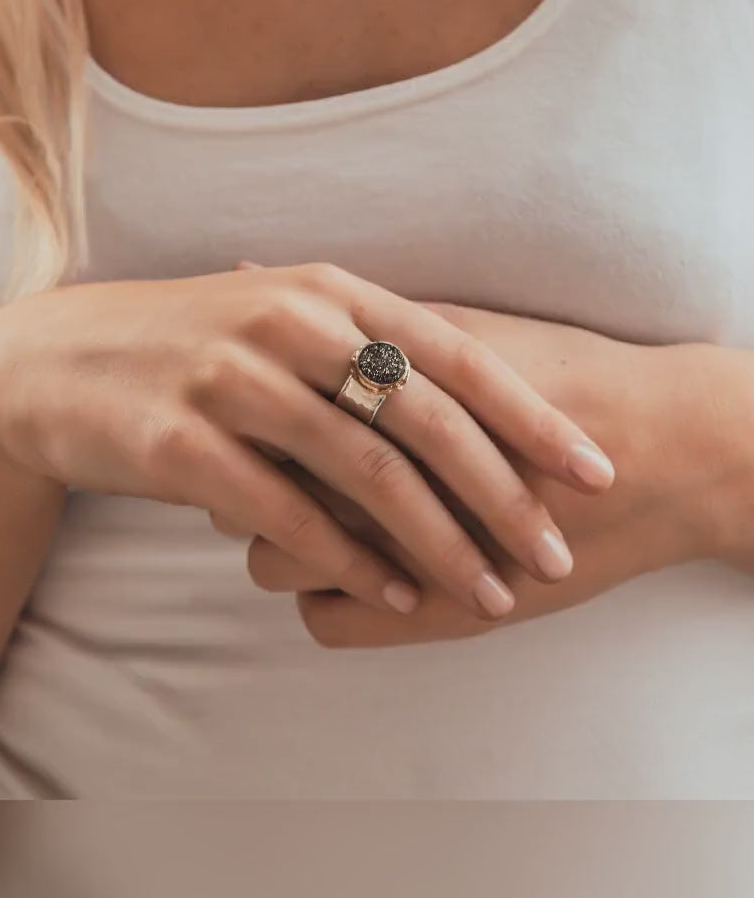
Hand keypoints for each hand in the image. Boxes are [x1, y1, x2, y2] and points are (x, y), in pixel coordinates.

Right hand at [0, 267, 612, 619]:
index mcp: (329, 291)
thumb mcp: (285, 320)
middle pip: (424, 416)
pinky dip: (349, 560)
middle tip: (555, 553)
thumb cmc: (195, 343)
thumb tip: (463, 402)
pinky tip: (394, 595)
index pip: (456, 353)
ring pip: (364, 471)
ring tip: (489, 594)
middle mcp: (290, 325)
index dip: (531, 415)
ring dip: (437, 542)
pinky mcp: (182, 445)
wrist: (59, 361)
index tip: (593, 470)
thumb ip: (367, 346)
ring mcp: (233, 382)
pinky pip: (286, 513)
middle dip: (503, 492)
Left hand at [248, 306, 738, 646]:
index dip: (245, 419)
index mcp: (368, 402)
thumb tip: (251, 274)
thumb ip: (358, 318)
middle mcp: (366, 478)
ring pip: (272, 563)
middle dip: (251, 479)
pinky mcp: (431, 614)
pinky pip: (323, 624)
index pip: (255, 419)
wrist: (651, 454)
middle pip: (246, 491)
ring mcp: (393, 554)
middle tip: (284, 465)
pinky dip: (331, 597)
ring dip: (287, 542)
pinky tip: (363, 567)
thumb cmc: (555, 378)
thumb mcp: (450, 329)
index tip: (263, 416)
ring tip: (326, 520)